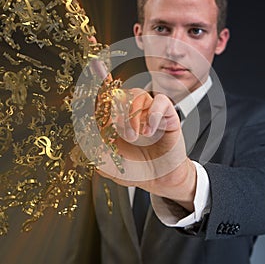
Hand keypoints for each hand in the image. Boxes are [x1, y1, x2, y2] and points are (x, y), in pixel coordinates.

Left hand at [96, 89, 196, 210]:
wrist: (160, 180)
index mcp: (116, 121)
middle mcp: (133, 113)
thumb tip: (86, 141)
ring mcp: (150, 112)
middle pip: (120, 94)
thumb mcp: (110, 166)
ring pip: (138, 94)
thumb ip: (97, 155)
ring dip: (131, 114)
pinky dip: (153, 114)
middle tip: (117, 132)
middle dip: (114, 112)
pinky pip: (161, 101)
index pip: (105, 101)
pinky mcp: (168, 116)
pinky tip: (148, 131)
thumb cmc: (137, 170)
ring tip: (133, 136)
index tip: (92, 99)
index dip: (98, 98)